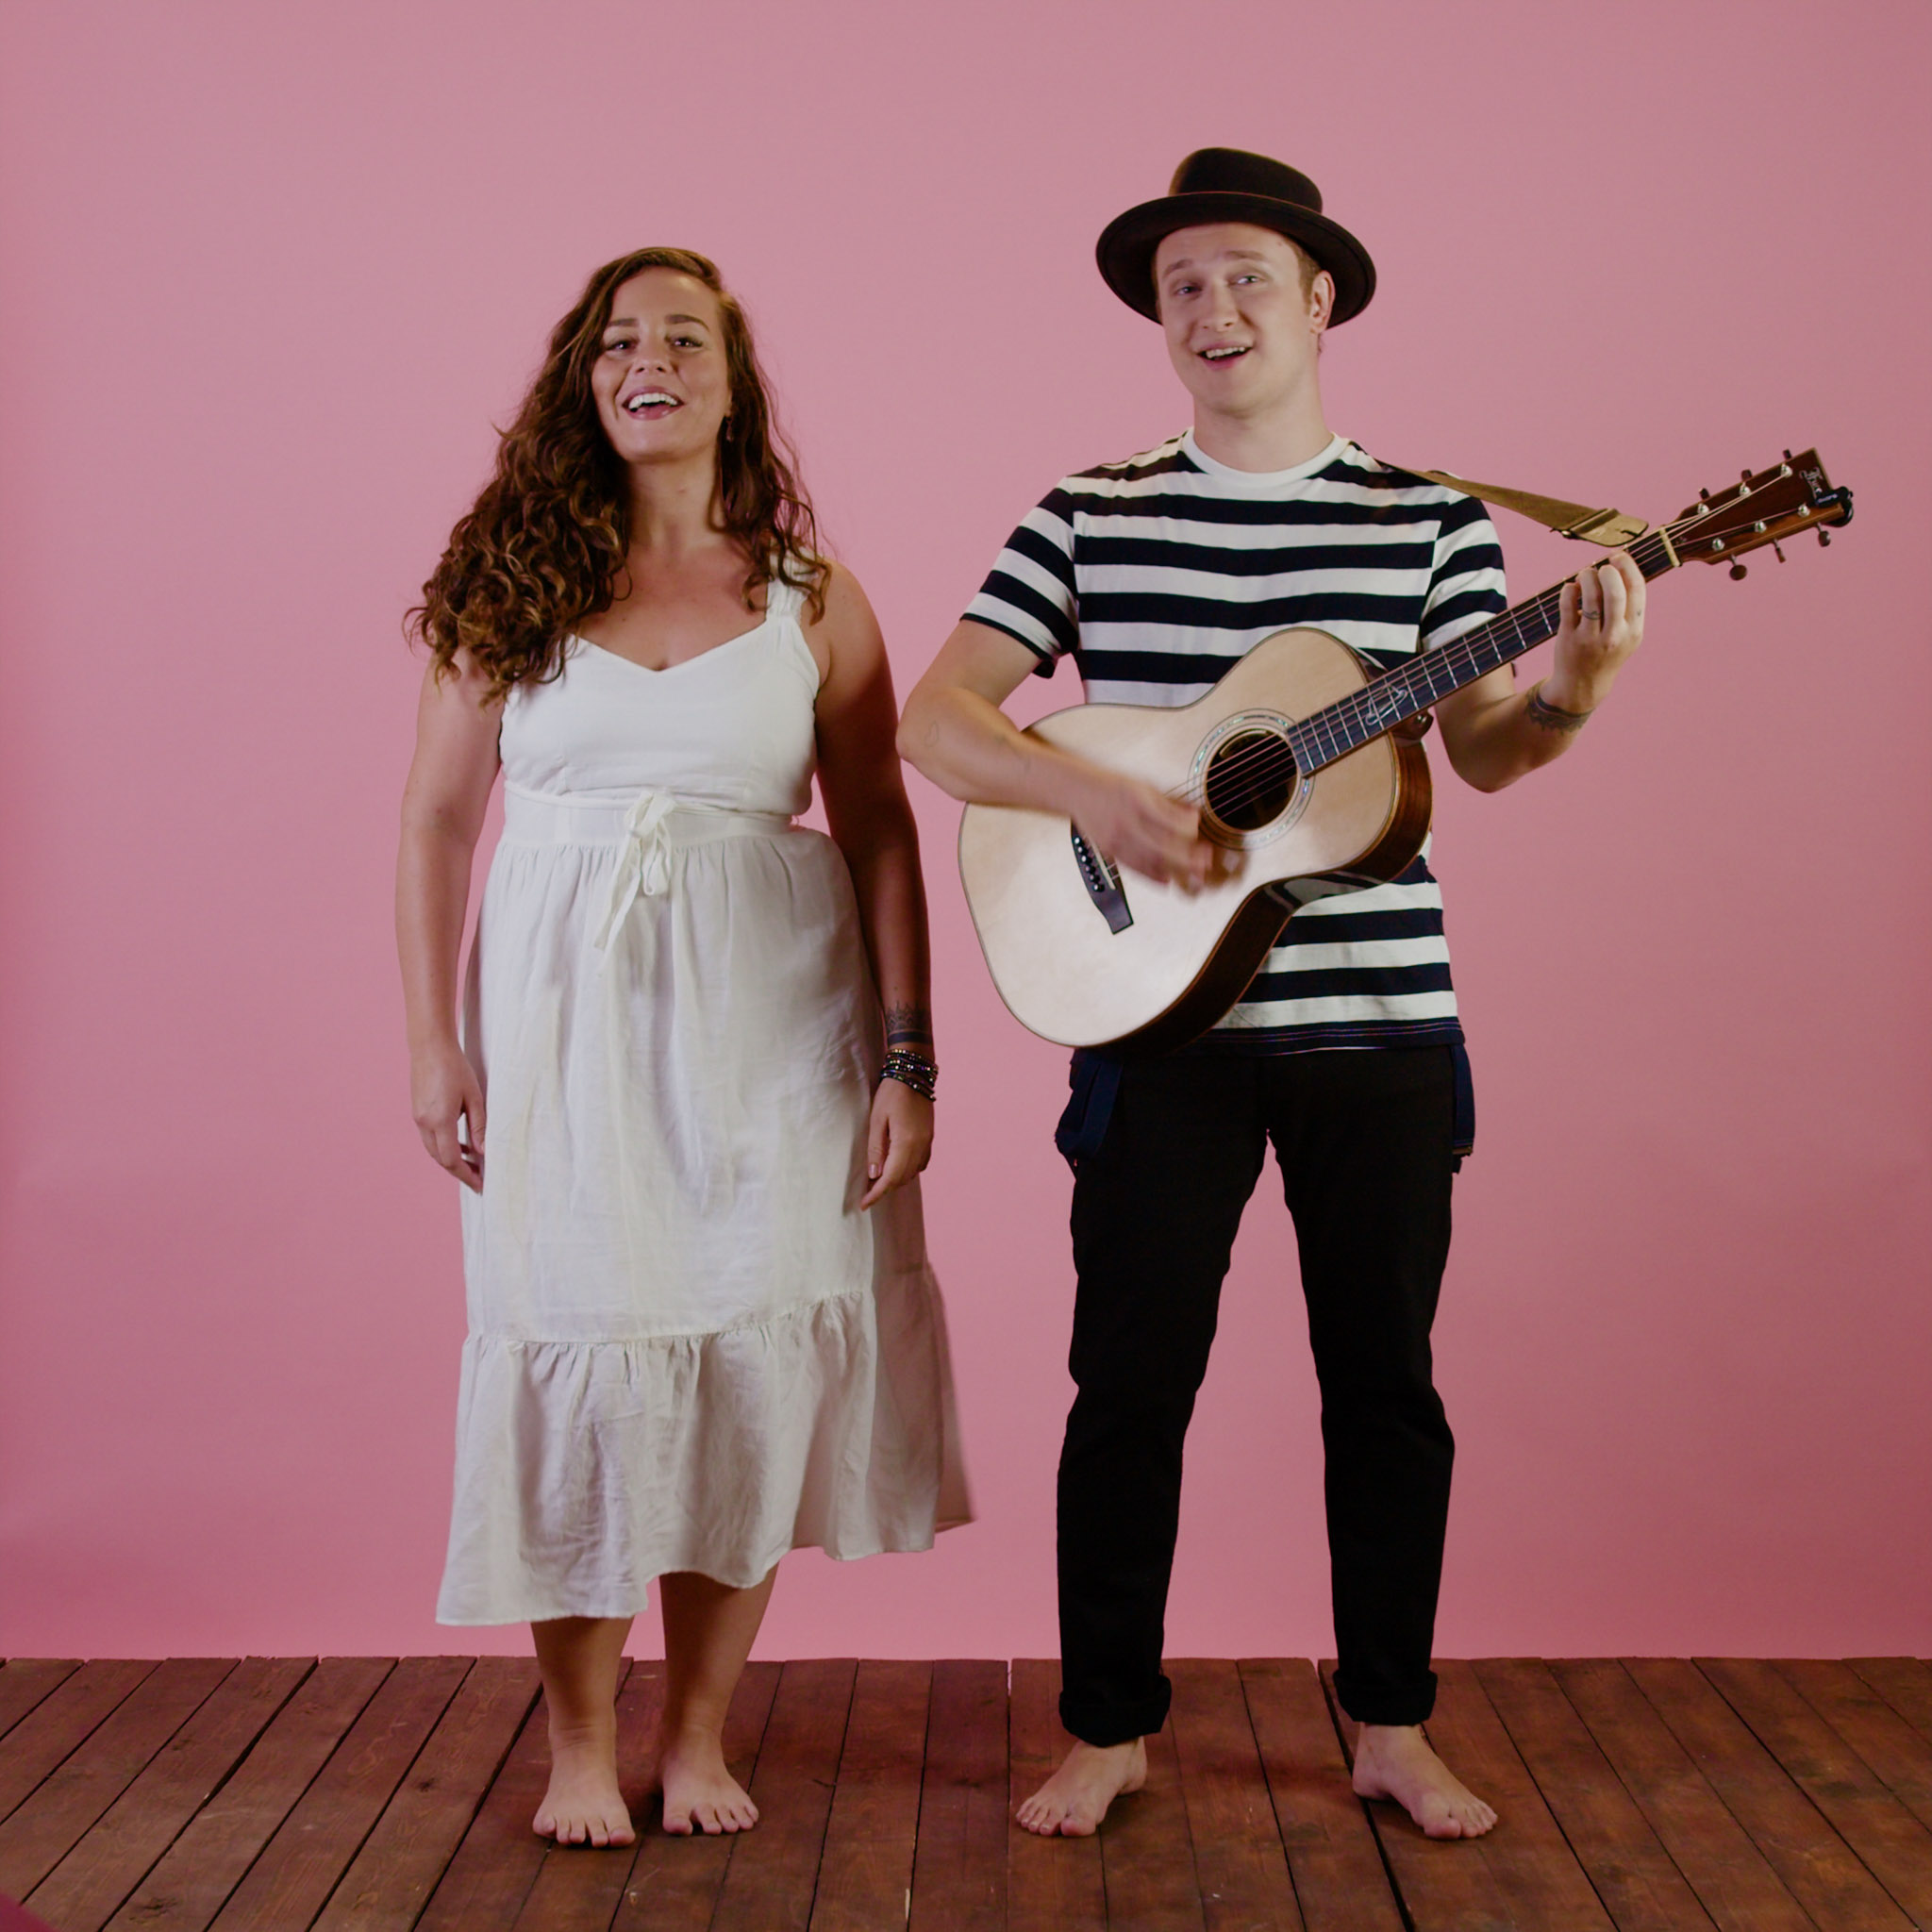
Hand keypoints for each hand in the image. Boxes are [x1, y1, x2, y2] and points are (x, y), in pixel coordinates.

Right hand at [411, 1039, 484, 1191]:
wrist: (429, 1046)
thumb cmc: (455, 1067)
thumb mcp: (474, 1097)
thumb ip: (479, 1127)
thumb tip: (484, 1152)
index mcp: (439, 1120)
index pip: (451, 1160)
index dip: (466, 1175)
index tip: (480, 1184)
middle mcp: (424, 1123)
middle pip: (441, 1159)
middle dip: (459, 1171)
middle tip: (479, 1178)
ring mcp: (418, 1118)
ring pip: (434, 1149)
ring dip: (451, 1159)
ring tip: (473, 1163)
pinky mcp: (417, 1111)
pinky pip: (430, 1137)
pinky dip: (444, 1146)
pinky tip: (460, 1144)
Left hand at [860, 1077, 932, 1208]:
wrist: (913, 1074)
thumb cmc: (891, 1094)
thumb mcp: (877, 1120)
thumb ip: (876, 1149)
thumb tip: (874, 1175)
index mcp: (906, 1143)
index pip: (890, 1178)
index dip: (877, 1194)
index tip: (864, 1205)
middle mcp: (920, 1146)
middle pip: (902, 1179)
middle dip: (885, 1189)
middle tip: (867, 1192)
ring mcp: (927, 1142)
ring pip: (912, 1173)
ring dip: (896, 1180)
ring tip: (879, 1181)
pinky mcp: (929, 1137)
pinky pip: (920, 1163)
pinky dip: (908, 1171)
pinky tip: (896, 1167)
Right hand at [1071, 769, 1222, 890]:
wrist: (1078, 792)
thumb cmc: (1110, 786)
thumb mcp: (1143, 786)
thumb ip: (1168, 802)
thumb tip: (1192, 811)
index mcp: (1138, 802)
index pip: (1170, 821)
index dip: (1189, 826)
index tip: (1198, 824)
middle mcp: (1127, 823)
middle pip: (1164, 847)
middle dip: (1188, 857)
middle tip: (1205, 861)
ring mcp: (1118, 840)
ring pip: (1151, 861)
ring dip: (1175, 870)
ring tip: (1194, 874)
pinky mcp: (1111, 851)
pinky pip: (1135, 868)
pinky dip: (1153, 876)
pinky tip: (1167, 880)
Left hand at [1546, 550, 1644, 710]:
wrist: (1583, 685)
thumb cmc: (1607, 652)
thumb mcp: (1628, 635)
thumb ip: (1630, 608)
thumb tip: (1624, 567)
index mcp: (1634, 630)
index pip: (1637, 590)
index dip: (1629, 567)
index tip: (1619, 556)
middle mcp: (1614, 635)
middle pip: (1615, 592)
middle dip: (1608, 571)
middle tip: (1602, 567)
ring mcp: (1590, 637)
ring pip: (1591, 597)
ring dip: (1587, 577)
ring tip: (1585, 574)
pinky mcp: (1569, 638)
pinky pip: (1568, 606)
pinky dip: (1569, 590)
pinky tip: (1571, 588)